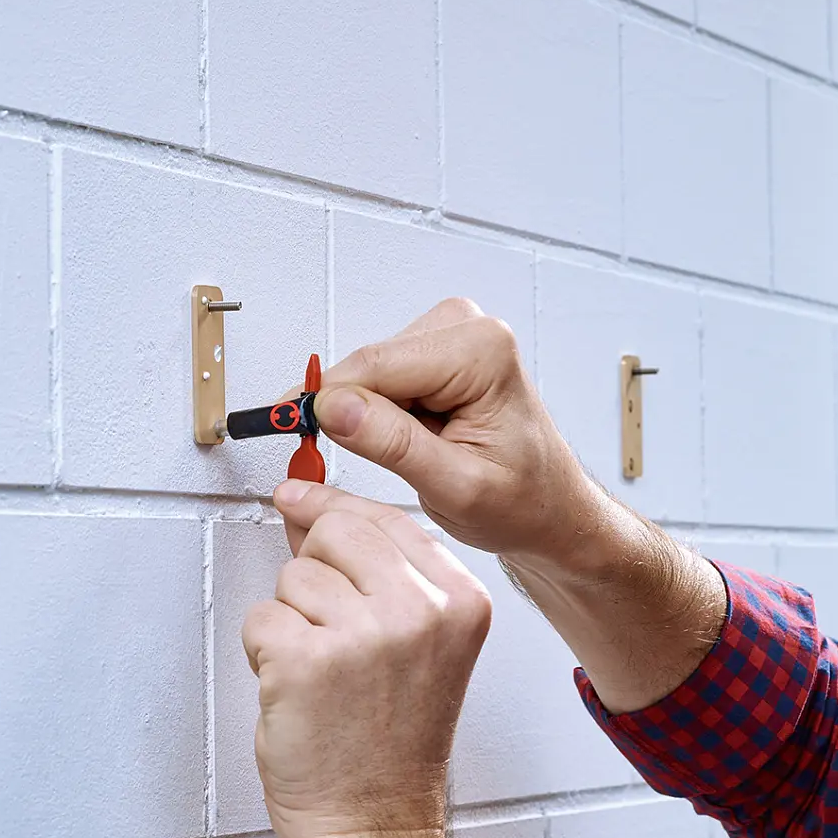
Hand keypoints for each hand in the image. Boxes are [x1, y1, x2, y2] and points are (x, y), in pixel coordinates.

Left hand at [241, 488, 491, 837]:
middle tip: (330, 636)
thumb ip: (372, 572)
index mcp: (461, 601)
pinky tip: (300, 693)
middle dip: (314, 575)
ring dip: (290, 622)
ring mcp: (365, 633)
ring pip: (292, 577)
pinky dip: (264, 654)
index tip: (300, 500)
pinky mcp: (306, 659)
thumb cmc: (392, 745)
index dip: (334, 510)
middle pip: (334, 531)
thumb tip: (307, 506)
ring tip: (324, 676)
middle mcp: (421, 610)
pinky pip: (260, 618)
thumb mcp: (416, 645)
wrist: (375, 825)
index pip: (386, 517)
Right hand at [304, 298, 602, 564]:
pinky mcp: (436, 351)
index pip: (374, 367)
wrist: (549, 507)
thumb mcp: (456, 487)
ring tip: (411, 456)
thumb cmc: (523, 500)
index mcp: (482, 352)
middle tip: (346, 462)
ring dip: (369, 419)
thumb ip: (394, 445)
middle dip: (350, 416)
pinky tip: (410, 441)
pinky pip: (379, 378)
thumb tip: (333, 408)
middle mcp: (467, 330)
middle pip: (367, 365)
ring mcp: (451, 336)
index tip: (288, 429)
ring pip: (367, 372)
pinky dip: (378, 414)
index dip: (327, 405)